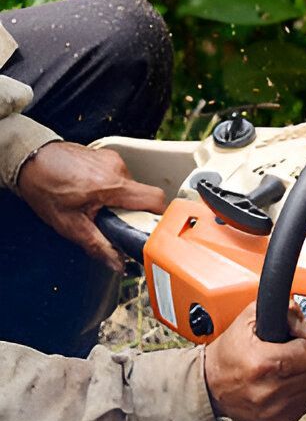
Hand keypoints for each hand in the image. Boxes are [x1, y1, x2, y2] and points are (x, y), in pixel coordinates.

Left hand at [17, 141, 166, 272]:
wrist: (28, 160)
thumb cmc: (44, 186)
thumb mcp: (70, 224)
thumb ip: (98, 246)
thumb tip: (117, 264)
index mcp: (112, 185)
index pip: (155, 200)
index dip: (161, 217)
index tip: (155, 230)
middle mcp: (117, 169)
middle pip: (144, 196)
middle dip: (134, 213)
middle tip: (115, 221)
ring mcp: (113, 160)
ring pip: (133, 188)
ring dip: (122, 201)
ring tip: (100, 206)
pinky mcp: (108, 156)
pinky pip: (122, 177)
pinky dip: (114, 189)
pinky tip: (95, 193)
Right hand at [203, 302, 305, 420]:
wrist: (208, 385)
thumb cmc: (228, 353)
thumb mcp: (249, 320)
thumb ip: (285, 314)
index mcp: (262, 363)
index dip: (299, 345)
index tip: (290, 345)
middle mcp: (267, 389)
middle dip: (302, 362)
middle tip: (286, 358)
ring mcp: (272, 409)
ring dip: (302, 379)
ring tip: (283, 373)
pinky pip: (304, 406)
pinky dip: (298, 396)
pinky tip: (282, 388)